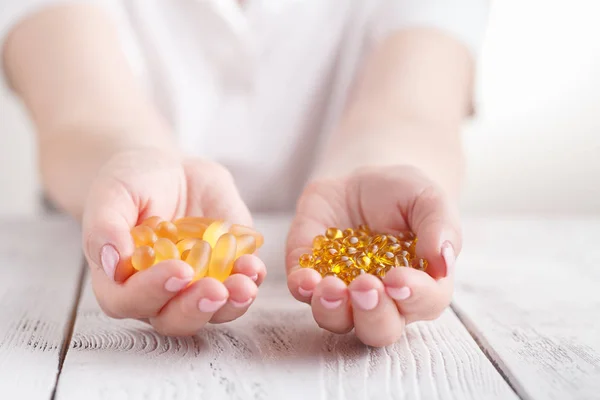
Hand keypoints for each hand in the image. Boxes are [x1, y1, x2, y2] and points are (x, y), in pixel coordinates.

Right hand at [82, 148, 265, 335]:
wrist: (167, 170)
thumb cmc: (131, 183)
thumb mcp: (113, 193)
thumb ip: (105, 226)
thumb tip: (111, 262)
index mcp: (120, 280)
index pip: (129, 301)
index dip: (152, 292)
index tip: (178, 270)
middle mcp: (157, 293)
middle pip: (172, 319)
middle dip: (195, 307)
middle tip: (215, 290)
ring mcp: (194, 287)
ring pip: (210, 313)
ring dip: (230, 305)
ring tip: (245, 285)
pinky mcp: (225, 273)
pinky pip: (237, 289)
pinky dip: (248, 281)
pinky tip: (253, 268)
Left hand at [286, 165, 459, 346]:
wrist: (360, 182)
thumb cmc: (403, 195)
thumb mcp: (428, 199)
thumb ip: (440, 226)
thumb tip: (443, 261)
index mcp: (421, 285)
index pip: (424, 303)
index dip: (413, 296)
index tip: (398, 279)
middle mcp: (382, 300)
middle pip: (380, 329)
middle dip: (372, 314)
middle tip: (365, 287)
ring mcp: (343, 293)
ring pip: (338, 321)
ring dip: (333, 310)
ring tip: (331, 286)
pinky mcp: (310, 276)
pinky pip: (303, 293)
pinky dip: (302, 289)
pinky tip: (305, 278)